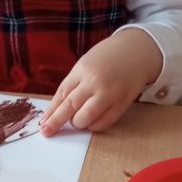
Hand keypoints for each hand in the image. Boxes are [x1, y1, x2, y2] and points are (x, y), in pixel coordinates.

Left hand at [40, 29, 162, 135]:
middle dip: (56, 122)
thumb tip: (58, 107)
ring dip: (78, 124)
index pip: (62, 93)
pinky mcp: (122, 102)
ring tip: (76, 122)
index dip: (51, 110)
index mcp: (82, 69)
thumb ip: (74, 82)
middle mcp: (94, 81)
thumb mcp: (87, 62)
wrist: (138, 50)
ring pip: (86, 117)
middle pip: (70, 106)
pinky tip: (91, 124)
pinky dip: (95, 126)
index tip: (43, 122)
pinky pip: (105, 121)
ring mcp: (109, 93)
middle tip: (47, 132)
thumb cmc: (109, 56)